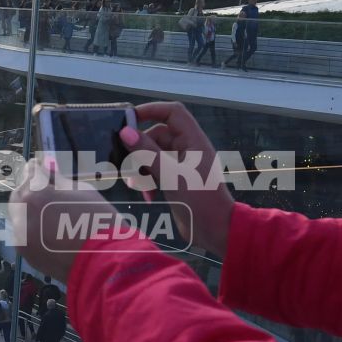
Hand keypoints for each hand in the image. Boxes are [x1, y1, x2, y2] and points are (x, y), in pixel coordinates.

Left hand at [10, 159, 123, 283]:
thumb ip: (58, 179)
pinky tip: (50, 230)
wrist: (102, 262)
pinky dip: (33, 228)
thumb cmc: (98, 221)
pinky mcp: (25, 254)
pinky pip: (24, 234)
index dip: (38, 168)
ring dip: (30, 210)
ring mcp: (21, 237)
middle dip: (30, 189)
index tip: (44, 168)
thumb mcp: (82, 191)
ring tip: (51, 213)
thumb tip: (47, 167)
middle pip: (18, 194)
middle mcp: (21, 215)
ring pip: (19, 216)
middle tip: (46, 190)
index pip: (30, 172)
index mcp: (35, 194)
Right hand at [130, 101, 232, 258]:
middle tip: (126, 162)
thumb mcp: (170, 175)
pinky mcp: (176, 180)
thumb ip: (147, 153)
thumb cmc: (200, 200)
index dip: (151, 110)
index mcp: (193, 141)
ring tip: (137, 185)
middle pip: (157, 135)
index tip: (129, 118)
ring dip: (142, 168)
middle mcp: (188, 149)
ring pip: (153, 155)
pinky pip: (156, 171)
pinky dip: (148, 180)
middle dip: (140, 149)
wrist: (216, 231)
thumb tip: (125, 132)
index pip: (172, 113)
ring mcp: (182, 165)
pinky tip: (147, 195)